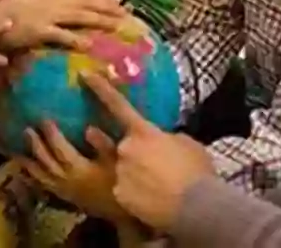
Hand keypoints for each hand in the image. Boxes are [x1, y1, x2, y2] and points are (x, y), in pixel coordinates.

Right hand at [0, 0, 126, 52]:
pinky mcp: (38, 31)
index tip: (118, 2)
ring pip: (80, 16)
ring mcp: (45, 15)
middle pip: (86, 3)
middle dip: (108, 8)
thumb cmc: (3, 11)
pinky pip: (61, 35)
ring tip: (118, 26)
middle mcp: (51, 1)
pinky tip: (90, 44)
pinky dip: (76, 38)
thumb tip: (59, 2)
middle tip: (127, 15)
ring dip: (100, 20)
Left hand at [18, 121, 130, 222]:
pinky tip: (28, 175)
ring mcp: (64, 189)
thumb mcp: (117, 162)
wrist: (121, 213)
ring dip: (29, 164)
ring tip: (17, 154)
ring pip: (41, 176)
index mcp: (78, 168)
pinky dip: (34, 180)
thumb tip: (88, 128)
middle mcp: (66, 179)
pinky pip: (45, 187)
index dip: (51, 134)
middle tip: (26, 130)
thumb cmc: (120, 183)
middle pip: (46, 161)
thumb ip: (103, 145)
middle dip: (36, 145)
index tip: (44, 119)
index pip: (60, 148)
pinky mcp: (65, 197)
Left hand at [83, 72, 215, 230]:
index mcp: (144, 132)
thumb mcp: (187, 144)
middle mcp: (126, 148)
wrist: (195, 206)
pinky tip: (153, 202)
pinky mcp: (118, 195)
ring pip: (124, 171)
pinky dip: (136, 196)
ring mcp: (120, 172)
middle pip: (124, 148)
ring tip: (158, 189)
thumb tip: (162, 140)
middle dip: (136, 156)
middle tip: (156, 169)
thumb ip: (168, 138)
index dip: (100, 88)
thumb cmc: (196, 171)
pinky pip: (124, 191)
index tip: (84, 75)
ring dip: (138, 177)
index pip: (118, 105)